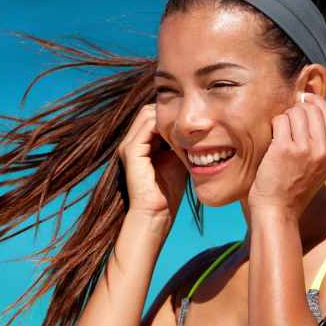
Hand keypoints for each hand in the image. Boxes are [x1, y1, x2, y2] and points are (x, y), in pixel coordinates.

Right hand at [115, 103, 188, 227]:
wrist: (156, 213)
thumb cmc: (168, 192)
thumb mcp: (177, 161)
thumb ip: (181, 144)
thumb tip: (196, 130)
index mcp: (140, 144)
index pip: (153, 116)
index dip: (172, 114)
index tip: (191, 120)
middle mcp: (131, 142)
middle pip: (149, 111)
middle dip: (169, 112)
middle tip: (190, 119)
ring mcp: (129, 145)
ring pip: (148, 114)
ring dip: (168, 117)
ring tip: (186, 126)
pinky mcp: (131, 151)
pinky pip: (147, 127)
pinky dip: (164, 125)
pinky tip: (180, 133)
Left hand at [248, 92, 325, 219]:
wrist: (277, 211)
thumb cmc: (294, 188)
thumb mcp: (318, 167)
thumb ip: (321, 141)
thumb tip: (312, 105)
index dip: (315, 101)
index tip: (304, 99)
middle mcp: (323, 151)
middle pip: (312, 109)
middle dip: (297, 110)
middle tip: (287, 125)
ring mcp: (304, 149)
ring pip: (295, 112)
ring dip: (285, 118)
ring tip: (280, 136)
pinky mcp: (284, 149)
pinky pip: (280, 121)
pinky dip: (274, 126)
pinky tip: (273, 141)